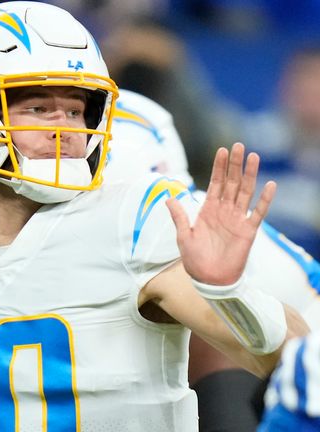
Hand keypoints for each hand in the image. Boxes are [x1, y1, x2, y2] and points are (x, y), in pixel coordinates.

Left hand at [166, 142, 275, 284]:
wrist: (209, 279)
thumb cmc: (195, 260)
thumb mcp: (183, 235)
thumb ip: (179, 216)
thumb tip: (168, 197)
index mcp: (208, 210)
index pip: (215, 183)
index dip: (218, 167)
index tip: (221, 150)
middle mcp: (224, 211)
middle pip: (231, 182)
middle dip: (234, 164)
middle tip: (238, 146)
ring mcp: (237, 219)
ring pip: (245, 192)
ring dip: (249, 175)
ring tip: (253, 157)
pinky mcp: (248, 230)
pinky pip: (258, 212)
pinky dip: (265, 199)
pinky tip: (270, 185)